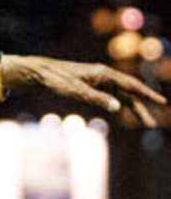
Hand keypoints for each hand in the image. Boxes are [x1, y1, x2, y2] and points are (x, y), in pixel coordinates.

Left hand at [2, 54, 166, 127]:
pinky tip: (126, 114)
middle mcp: (105, 76)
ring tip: (145, 124)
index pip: (131, 85)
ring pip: (122, 96)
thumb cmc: (57, 79)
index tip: (162, 102)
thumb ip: (98, 98)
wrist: (41, 73)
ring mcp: (99, 81)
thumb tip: (118, 107)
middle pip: (129, 93)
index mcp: (104, 73)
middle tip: (151, 125)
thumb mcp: (77, 91)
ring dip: (133, 109)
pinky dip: (121, 105)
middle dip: (142, 109)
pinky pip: (112, 97)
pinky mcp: (92, 87)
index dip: (147, 94)